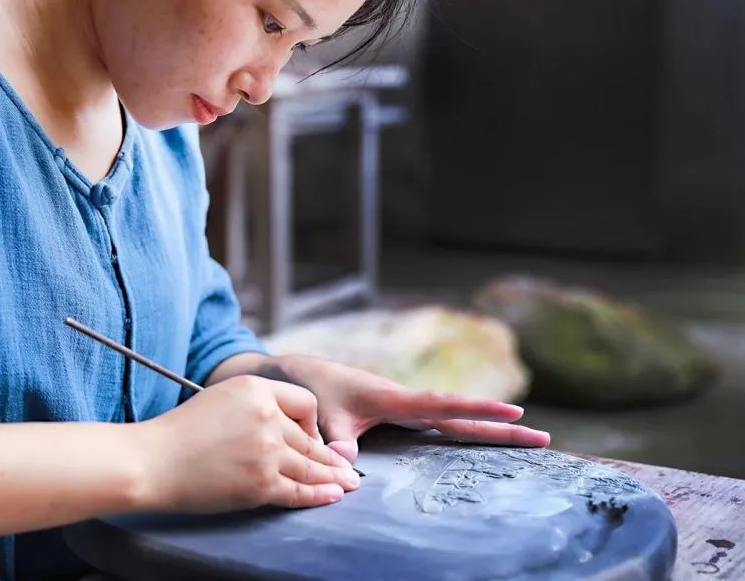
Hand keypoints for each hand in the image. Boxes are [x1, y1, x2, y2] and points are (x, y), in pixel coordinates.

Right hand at [136, 375, 360, 513]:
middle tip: (346, 468)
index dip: (312, 422)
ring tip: (348, 483)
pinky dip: (320, 495)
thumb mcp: (222, 398)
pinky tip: (332, 495)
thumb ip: (257, 405)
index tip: (312, 436)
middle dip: (330, 456)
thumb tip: (287, 427)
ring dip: (334, 477)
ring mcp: (267, 452)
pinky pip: (299, 491)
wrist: (154, 461)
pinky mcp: (261, 484)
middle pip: (310, 438)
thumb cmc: (181, 432)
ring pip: (311, 466)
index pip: (304, 402)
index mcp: (256, 389)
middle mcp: (267, 417)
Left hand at [261, 355, 550, 463]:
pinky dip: (462, 430)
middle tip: (544, 437)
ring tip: (528, 438)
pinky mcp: (395, 413)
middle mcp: (405, 401)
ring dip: (487, 428)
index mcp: (394, 398)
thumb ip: (335, 440)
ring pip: (453, 419)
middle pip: (461, 416)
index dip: (479, 412)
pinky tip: (481, 440)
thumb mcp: (323, 415)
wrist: (296, 373)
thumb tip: (347, 467)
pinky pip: (436, 424)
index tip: (516, 414)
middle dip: (500, 426)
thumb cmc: (312, 388)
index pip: (445, 406)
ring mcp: (403, 407)